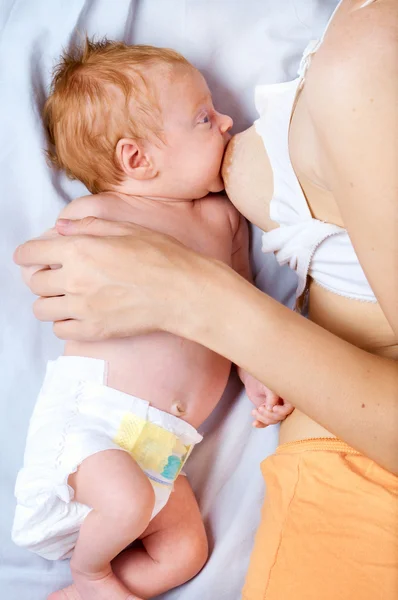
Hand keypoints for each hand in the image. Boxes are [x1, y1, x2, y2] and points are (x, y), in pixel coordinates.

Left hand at [13, 217, 206, 341]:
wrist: (182, 292)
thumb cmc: (161, 257)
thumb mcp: (126, 229)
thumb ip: (88, 227)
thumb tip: (61, 227)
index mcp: (80, 250)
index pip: (31, 253)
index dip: (27, 253)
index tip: (30, 256)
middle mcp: (74, 280)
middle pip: (34, 282)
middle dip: (41, 276)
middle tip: (56, 275)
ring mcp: (82, 309)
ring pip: (42, 309)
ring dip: (50, 301)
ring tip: (67, 297)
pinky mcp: (93, 330)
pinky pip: (60, 330)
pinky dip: (64, 322)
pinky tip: (79, 314)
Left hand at [240, 370, 293, 428]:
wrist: (252, 380)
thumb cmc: (261, 379)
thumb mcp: (266, 385)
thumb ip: (271, 395)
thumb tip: (272, 408)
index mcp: (286, 395)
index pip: (289, 408)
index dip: (282, 411)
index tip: (273, 408)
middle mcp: (283, 404)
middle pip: (281, 416)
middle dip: (269, 415)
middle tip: (260, 408)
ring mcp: (275, 409)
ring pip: (273, 420)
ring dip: (263, 418)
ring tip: (254, 411)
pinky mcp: (268, 413)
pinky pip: (266, 423)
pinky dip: (260, 424)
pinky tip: (254, 423)